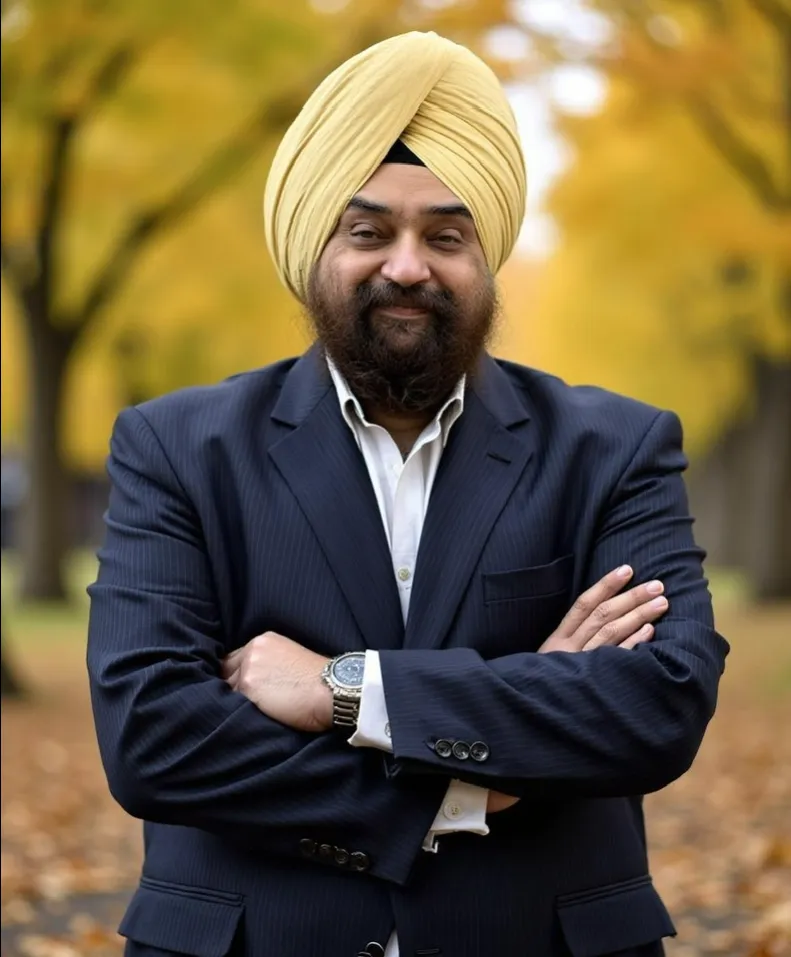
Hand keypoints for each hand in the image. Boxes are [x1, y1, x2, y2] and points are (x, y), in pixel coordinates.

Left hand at [222, 632, 332, 732]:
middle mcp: (253, 649)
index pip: (236, 658)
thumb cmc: (320, 681)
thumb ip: (268, 663)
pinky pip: (232, 703)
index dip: (238, 675)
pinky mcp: (248, 686)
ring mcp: (248, 667)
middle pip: (226, 672)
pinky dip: (239, 711)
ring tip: (255, 711)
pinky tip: (256, 716)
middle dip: (233, 687)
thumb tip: (255, 682)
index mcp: (264, 640)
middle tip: (248, 703)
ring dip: (236, 701)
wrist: (332, 690)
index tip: (246, 689)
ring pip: (228, 689)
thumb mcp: (291, 659)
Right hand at [488, 566, 666, 814]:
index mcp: (556, 643)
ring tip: (661, 602)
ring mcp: (578, 668)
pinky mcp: (590, 687)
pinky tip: (651, 632)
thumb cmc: (538, 696)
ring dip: (638, 615)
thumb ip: (568, 648)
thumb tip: (599, 625)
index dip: (605, 585)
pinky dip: (634, 644)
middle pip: (602, 615)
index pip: (583, 605)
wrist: (522, 729)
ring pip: (611, 633)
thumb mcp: (547, 667)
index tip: (627, 569)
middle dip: (631, 597)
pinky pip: (616, 661)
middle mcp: (566, 651)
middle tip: (657, 583)